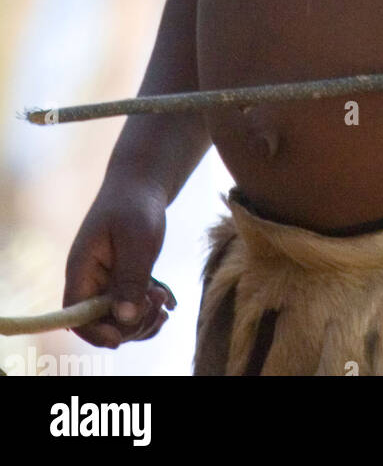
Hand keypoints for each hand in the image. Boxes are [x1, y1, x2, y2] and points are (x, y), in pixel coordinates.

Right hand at [63, 174, 175, 347]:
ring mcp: (107, 283)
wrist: (142, 184)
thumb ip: (131, 278)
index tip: (121, 337)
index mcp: (81, 270)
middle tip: (157, 302)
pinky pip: (132, 309)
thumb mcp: (137, 240)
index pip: (76, 316)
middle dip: (130, 323)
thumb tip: (126, 318)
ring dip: (143, 319)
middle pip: (102, 323)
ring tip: (164, 301)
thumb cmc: (136, 205)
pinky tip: (167, 303)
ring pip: (120, 320)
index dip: (95, 332)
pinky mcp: (124, 281)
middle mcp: (90, 281)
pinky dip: (149, 312)